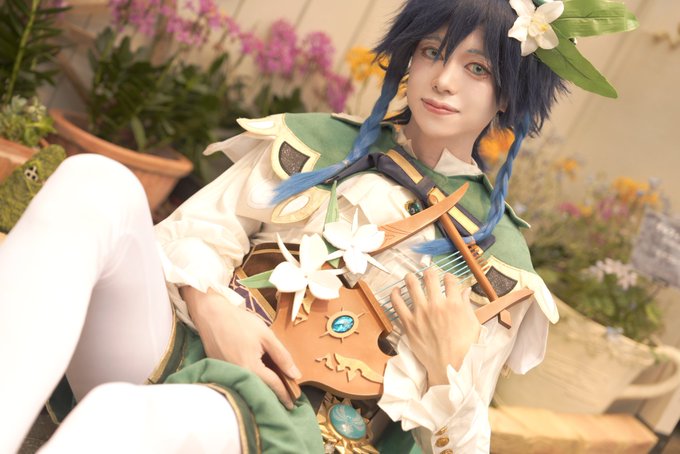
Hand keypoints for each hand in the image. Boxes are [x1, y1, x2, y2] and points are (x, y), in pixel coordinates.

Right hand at [182, 286, 300, 408]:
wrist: (212, 314)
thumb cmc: (240, 322)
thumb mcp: (267, 336)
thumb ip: (282, 356)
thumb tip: (295, 375)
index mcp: (250, 368)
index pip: (272, 385)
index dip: (285, 394)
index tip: (294, 403)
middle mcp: (237, 375)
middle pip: (260, 390)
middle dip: (273, 396)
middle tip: (286, 402)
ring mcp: (226, 374)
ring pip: (249, 386)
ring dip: (262, 390)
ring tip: (273, 393)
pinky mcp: (220, 369)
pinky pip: (239, 379)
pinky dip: (250, 381)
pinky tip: (257, 379)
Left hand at [390, 268, 480, 386]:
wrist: (450, 367)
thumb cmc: (465, 348)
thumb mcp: (473, 324)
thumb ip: (466, 305)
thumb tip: (464, 290)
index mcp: (454, 304)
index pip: (450, 279)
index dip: (449, 277)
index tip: (447, 279)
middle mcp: (437, 305)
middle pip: (430, 277)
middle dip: (429, 272)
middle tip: (428, 274)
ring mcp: (421, 313)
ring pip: (412, 284)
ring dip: (411, 278)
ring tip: (410, 277)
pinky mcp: (408, 323)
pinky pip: (397, 303)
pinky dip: (395, 294)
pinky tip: (396, 290)